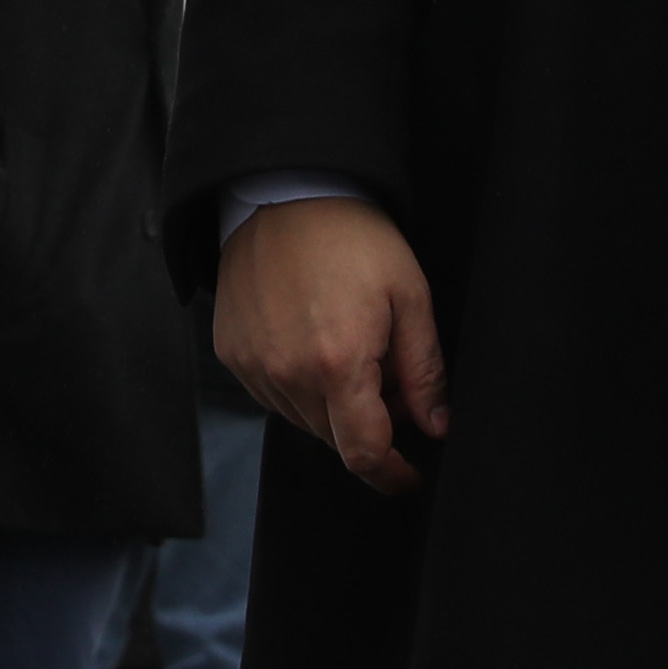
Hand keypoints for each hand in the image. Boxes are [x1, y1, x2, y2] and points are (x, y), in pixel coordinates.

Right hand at [216, 194, 446, 495]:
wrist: (284, 193)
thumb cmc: (353, 238)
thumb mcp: (409, 297)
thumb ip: (425, 371)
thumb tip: (435, 427)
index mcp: (338, 364)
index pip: (363, 453)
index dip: (391, 475)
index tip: (409, 475)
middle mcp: (287, 373)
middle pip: (334, 439)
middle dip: (370, 428)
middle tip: (393, 385)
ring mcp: (253, 365)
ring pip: (302, 420)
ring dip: (333, 407)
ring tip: (353, 354)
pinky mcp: (231, 353)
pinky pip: (272, 394)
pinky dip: (299, 387)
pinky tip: (315, 344)